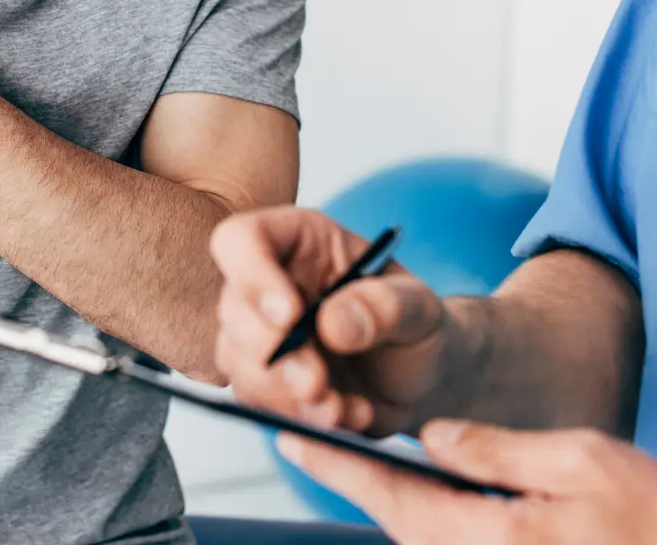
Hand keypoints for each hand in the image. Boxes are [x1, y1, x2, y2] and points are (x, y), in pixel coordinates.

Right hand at [209, 207, 456, 435]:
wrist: (422, 379)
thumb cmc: (417, 326)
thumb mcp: (419, 306)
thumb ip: (385, 306)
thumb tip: (332, 325)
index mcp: (300, 241)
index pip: (243, 239)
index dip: (253, 274)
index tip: (290, 315)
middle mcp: (271, 283)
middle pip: (234, 309)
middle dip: (272, 354)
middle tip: (317, 384)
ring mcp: (262, 334)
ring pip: (238, 361)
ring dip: (283, 394)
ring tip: (339, 408)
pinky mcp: (266, 381)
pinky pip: (258, 402)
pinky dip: (297, 417)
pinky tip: (346, 416)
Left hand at [279, 420, 656, 544]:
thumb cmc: (655, 521)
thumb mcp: (578, 459)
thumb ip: (495, 449)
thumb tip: (433, 437)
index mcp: (488, 537)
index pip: (392, 496)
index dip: (337, 466)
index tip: (291, 440)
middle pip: (400, 524)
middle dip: (361, 483)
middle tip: (316, 441)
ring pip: (424, 541)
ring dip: (398, 503)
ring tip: (369, 461)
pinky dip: (432, 523)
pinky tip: (436, 496)